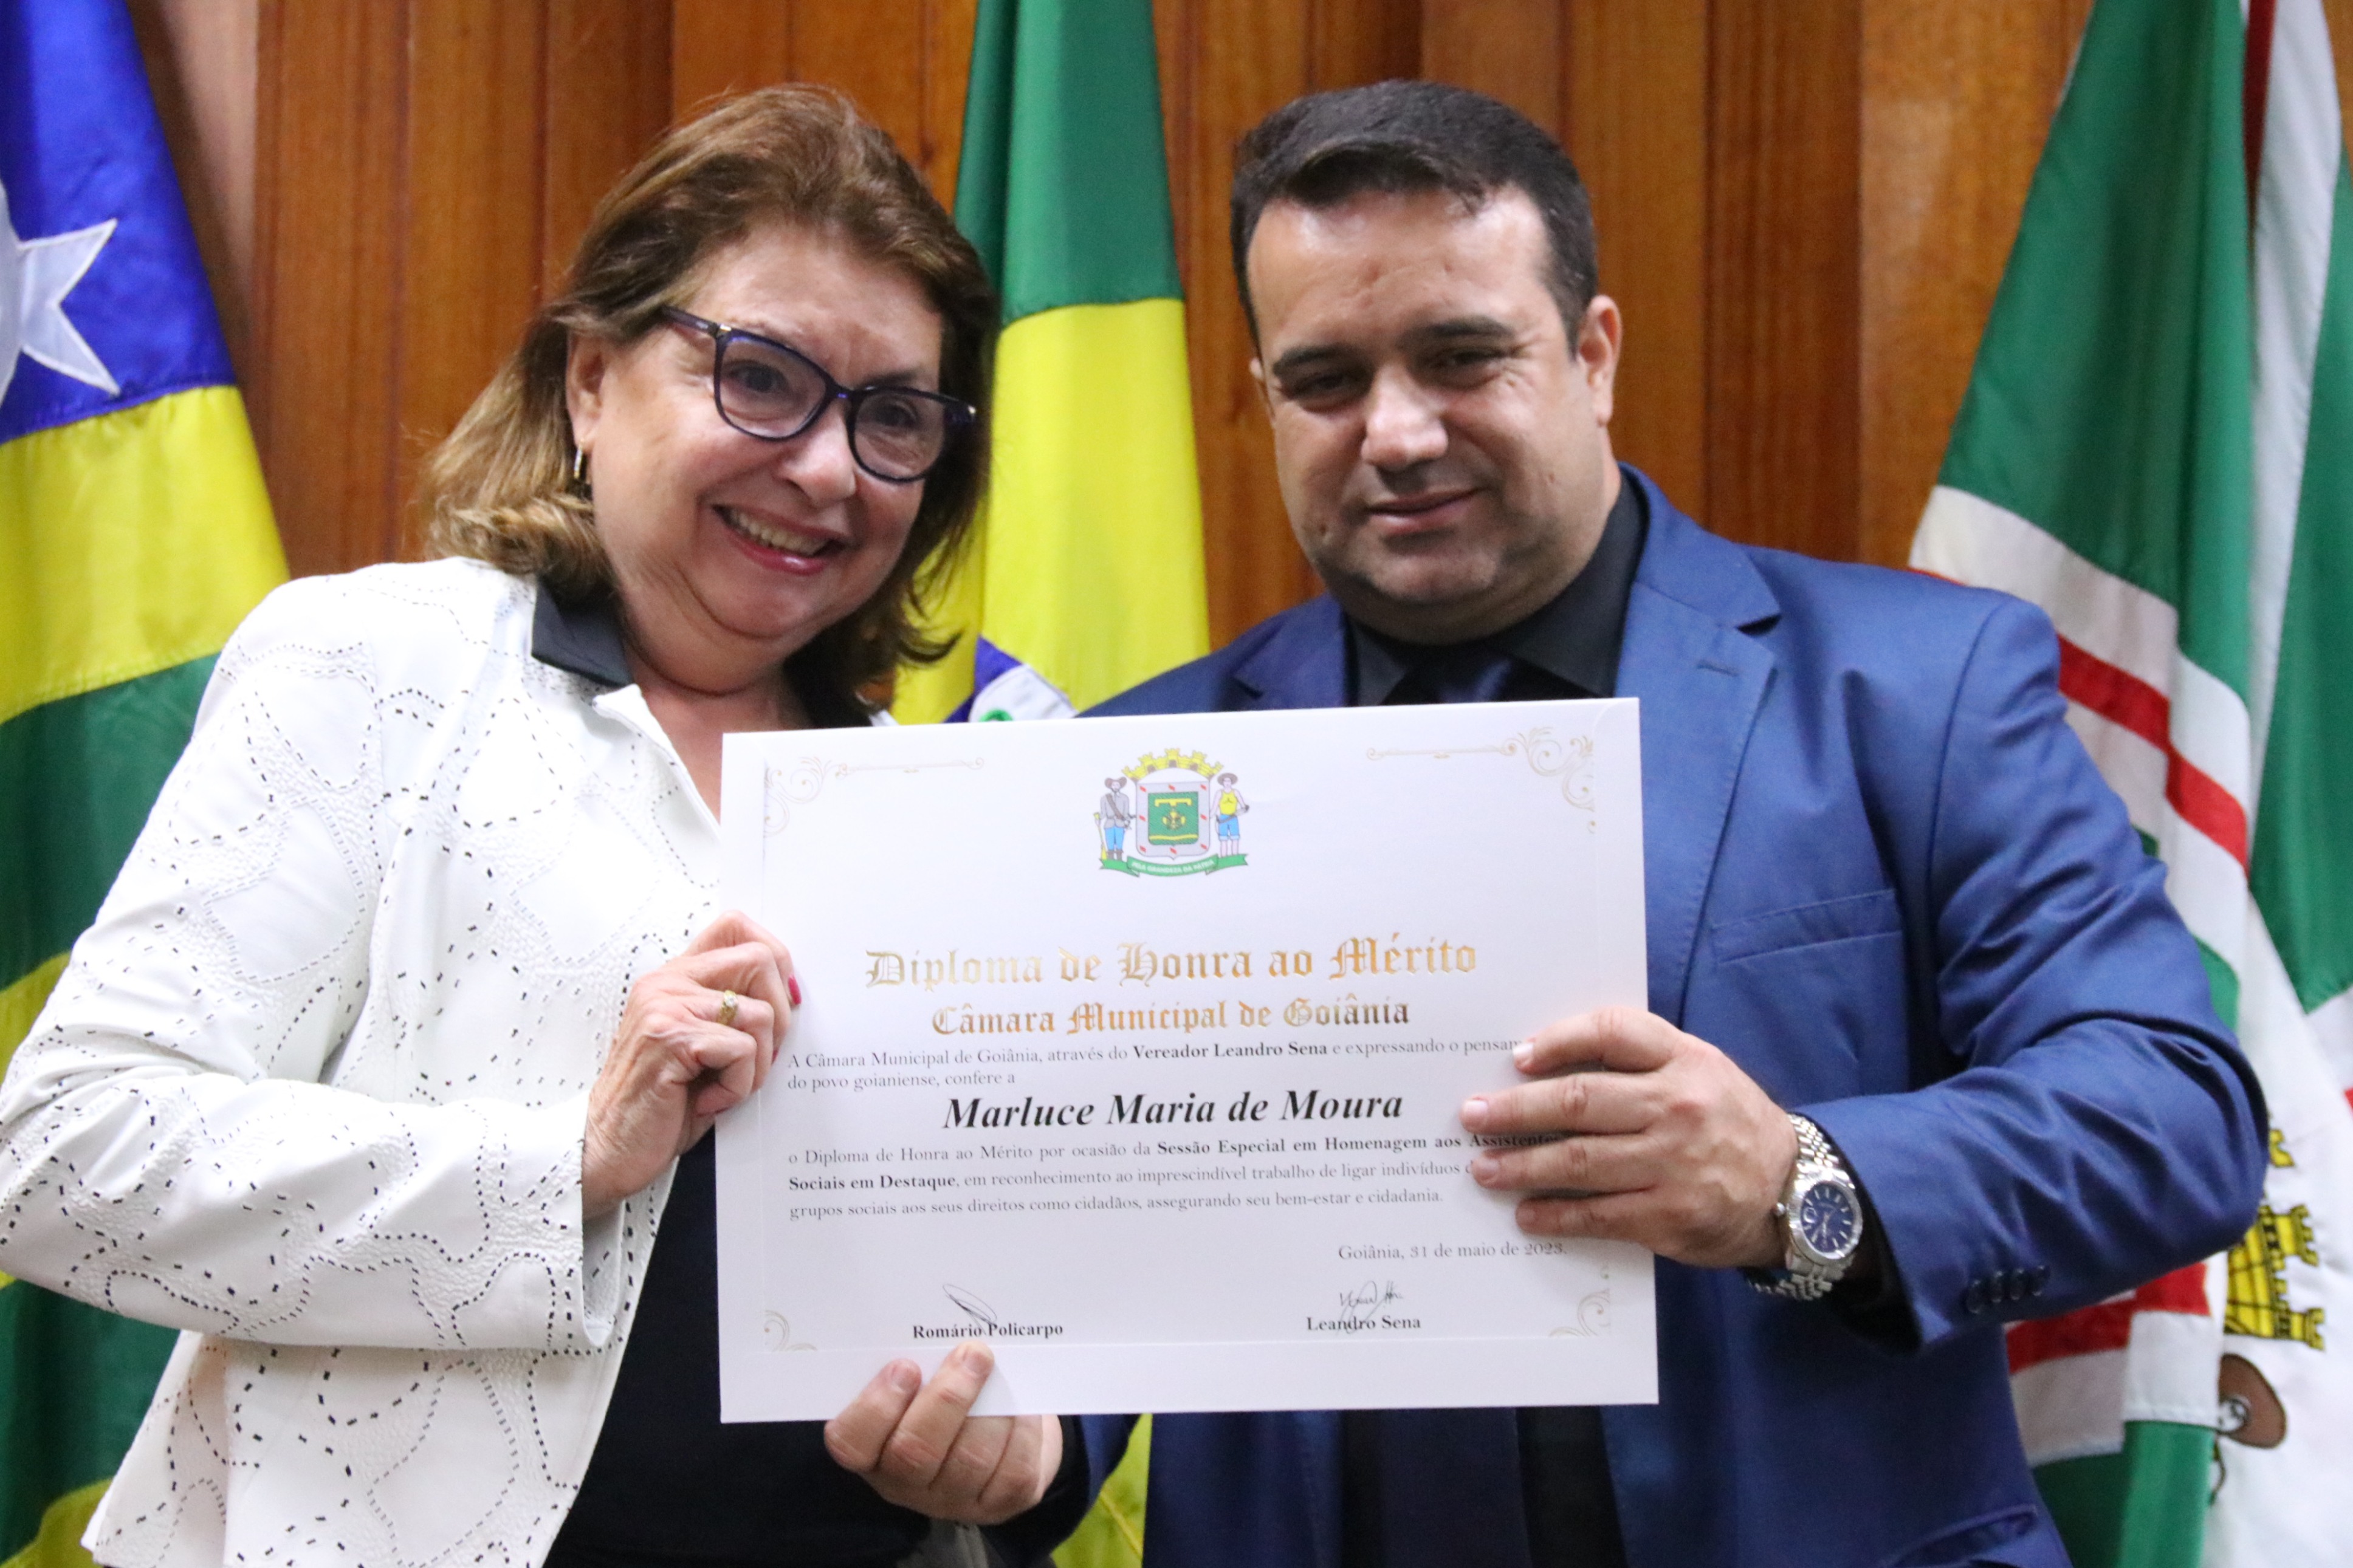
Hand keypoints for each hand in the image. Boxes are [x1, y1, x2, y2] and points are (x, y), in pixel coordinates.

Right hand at [582, 911, 794, 1217]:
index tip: (783, 999)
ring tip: (724, 1088)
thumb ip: (730, 1012)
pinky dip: (738, 1086)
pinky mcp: (669, 1037)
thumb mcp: (701, 1047)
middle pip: (761, 959)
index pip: (735, 925)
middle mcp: (667, 983)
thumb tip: (791, 996)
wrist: (609, 1148)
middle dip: (780, 1016)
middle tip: (755, 1058)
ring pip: (761, 1014)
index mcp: (675, 979)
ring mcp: (665, 1007)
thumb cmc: (662, 1104)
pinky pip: (742, 1050)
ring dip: (757, 1065)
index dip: (775, 955)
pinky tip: (707, 1101)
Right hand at [825, 1342, 1063, 1523]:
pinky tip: (1023, 1405)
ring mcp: (952, 1499)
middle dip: (947, 1397)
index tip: (904, 1365)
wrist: (999, 1426)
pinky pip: (1013, 1471)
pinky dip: (1023, 1430)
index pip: (852, 1442)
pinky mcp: (1000, 1504)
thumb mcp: (920, 1376)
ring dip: (991, 1409)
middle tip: (972, 1352)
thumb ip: (917, 1359)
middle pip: (915, 1452)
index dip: (876, 1406)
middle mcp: (905, 1483)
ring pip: (971, 1460)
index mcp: (871, 1448)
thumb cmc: (945, 1390)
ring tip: (998, 1369)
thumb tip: (934, 1319)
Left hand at [1459, 1006, 1796, 1268]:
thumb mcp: (1700, 1070)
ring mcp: (1674, 1165)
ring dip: (1522, 1165)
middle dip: (1515, 1110)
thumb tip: (1548, 1064)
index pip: (1614, 1033)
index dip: (1559, 1040)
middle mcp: (1678, 1108)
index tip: (1516, 1057)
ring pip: (1581, 1161)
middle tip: (1471, 1116)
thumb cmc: (1728, 1121)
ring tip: (1483, 1167)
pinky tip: (1527, 1214)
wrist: (1794, 1189)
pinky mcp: (1671, 1216)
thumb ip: (1640, 1061)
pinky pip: (1599, 1214)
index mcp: (1685, 1061)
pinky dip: (1556, 1214)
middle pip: (1580, 1101)